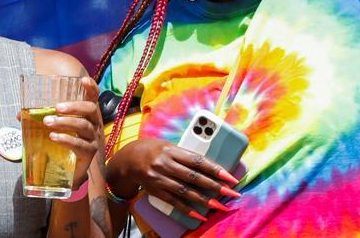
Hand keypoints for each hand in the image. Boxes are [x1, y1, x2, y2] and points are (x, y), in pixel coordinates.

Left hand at [44, 76, 102, 188]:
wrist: (68, 172)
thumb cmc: (62, 144)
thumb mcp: (53, 128)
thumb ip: (40, 119)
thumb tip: (20, 114)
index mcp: (86, 115)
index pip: (93, 98)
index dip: (91, 88)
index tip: (83, 80)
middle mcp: (94, 125)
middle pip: (90, 109)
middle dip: (74, 106)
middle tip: (57, 107)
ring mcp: (93, 139)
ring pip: (83, 126)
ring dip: (64, 122)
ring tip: (47, 122)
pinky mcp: (89, 153)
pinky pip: (80, 145)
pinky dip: (66, 139)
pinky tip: (54, 137)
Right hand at [106, 137, 240, 219]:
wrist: (127, 160)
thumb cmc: (151, 149)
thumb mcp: (167, 145)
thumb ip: (185, 154)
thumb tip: (209, 166)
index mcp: (171, 150)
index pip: (198, 161)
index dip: (216, 169)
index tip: (231, 177)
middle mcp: (165, 164)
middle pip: (194, 177)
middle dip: (216, 187)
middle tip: (233, 194)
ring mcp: (159, 178)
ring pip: (186, 191)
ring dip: (205, 200)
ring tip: (220, 206)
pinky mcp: (155, 190)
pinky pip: (174, 202)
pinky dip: (187, 209)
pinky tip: (199, 215)